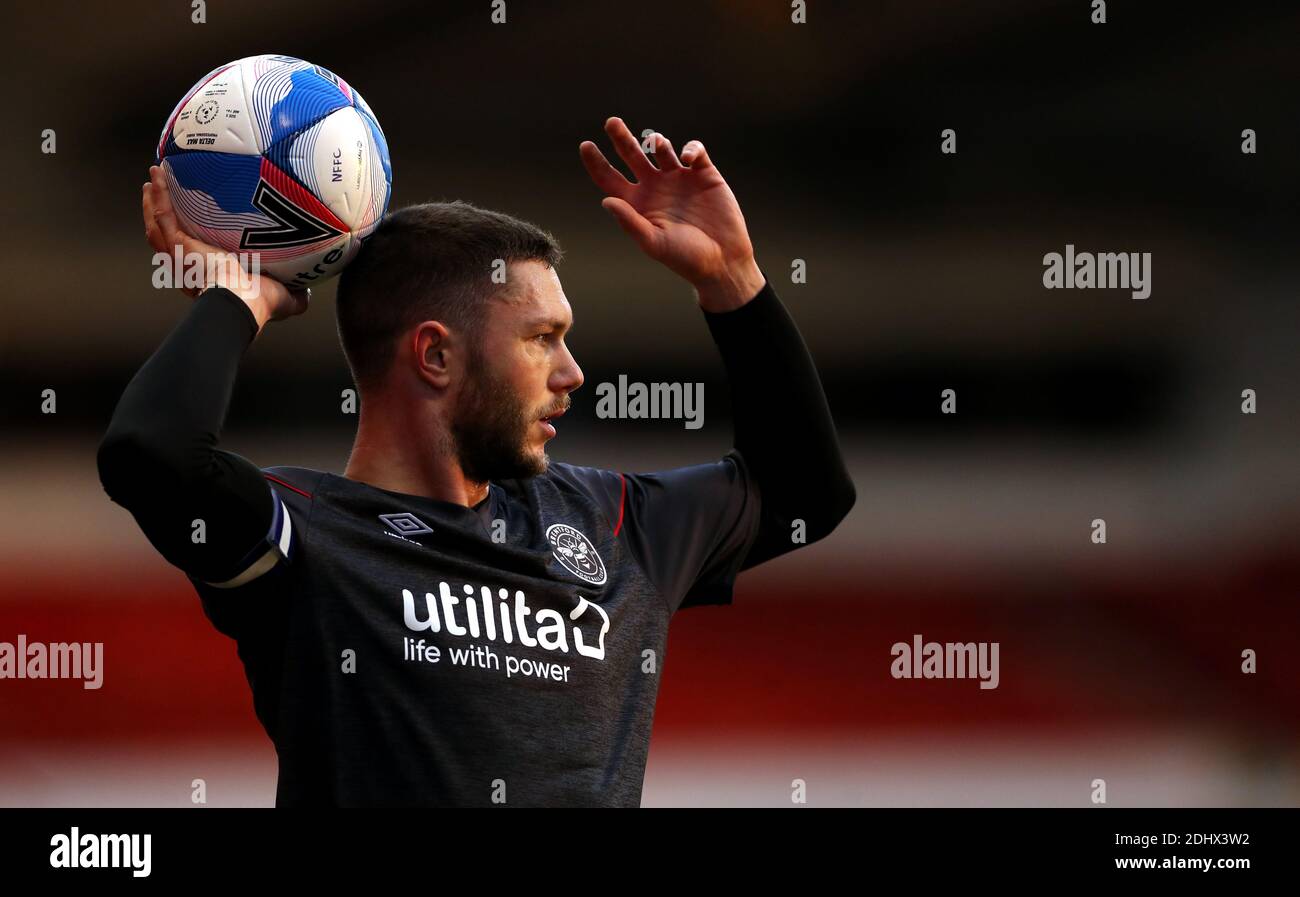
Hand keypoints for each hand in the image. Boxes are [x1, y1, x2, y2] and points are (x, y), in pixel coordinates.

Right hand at [142, 165, 309, 328]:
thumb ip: (295, 293)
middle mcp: (191, 266)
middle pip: (170, 235)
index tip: (195, 223)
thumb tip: (306, 290)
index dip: (194, 239)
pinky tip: (156, 176)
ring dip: (155, 199)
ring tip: (154, 178)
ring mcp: (182, 255)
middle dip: (165, 214)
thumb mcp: (285, 297)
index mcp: (212, 277)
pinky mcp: (180, 245)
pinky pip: (164, 216)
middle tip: (163, 193)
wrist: (245, 301)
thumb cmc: (263, 303)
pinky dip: (158, 195)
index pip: (199, 255)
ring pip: (161, 223)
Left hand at [579, 117, 764, 310]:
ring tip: (656, 143)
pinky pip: (694, 152)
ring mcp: (679, 178)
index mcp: (637, 203)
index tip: (586, 146)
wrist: (723, 261)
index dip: (597, 163)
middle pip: (632, 155)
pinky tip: (687, 157)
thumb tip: (606, 200)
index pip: (610, 178)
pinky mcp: (704, 174)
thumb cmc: (685, 258)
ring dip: (656, 142)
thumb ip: (630, 222)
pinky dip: (690, 149)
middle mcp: (655, 187)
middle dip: (621, 138)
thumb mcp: (654, 243)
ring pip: (661, 149)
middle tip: (611, 122)